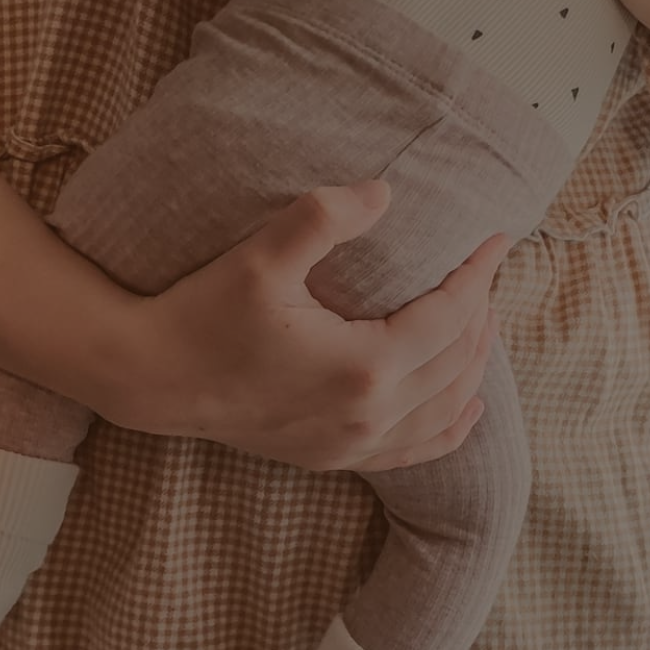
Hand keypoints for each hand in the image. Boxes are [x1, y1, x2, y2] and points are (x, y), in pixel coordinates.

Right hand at [108, 178, 511, 472]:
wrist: (152, 377)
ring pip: (446, 408)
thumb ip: (324, 217)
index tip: (497, 239)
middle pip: (456, 361)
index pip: (449, 316)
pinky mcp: (333, 457)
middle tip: (483, 269)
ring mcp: (353, 444)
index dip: (479, 274)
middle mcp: (368, 414)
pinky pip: (416, 451)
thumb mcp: (261, 256)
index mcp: (363, 365)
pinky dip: (450, 425)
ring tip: (481, 319)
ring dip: (472, 363)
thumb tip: (384, 192)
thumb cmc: (203, 312)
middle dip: (480, 312)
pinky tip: (465, 405)